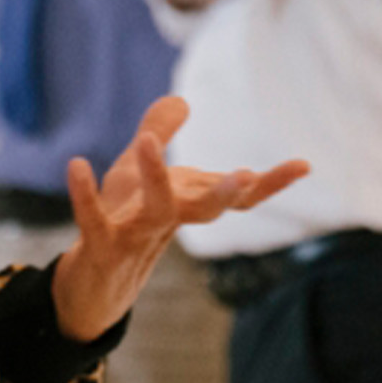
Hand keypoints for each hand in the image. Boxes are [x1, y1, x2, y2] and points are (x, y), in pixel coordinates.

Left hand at [51, 96, 309, 340]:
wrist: (91, 283)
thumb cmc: (121, 221)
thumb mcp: (136, 170)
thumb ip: (159, 131)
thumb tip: (182, 99)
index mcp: (186, 204)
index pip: (235, 196)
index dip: (271, 183)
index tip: (305, 165)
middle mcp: (168, 221)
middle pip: (206, 208)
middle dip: (225, 192)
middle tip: (246, 175)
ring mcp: (136, 235)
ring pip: (155, 212)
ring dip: (155, 180)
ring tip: (148, 143)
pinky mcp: (100, 246)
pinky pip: (92, 219)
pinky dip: (83, 193)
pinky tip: (76, 164)